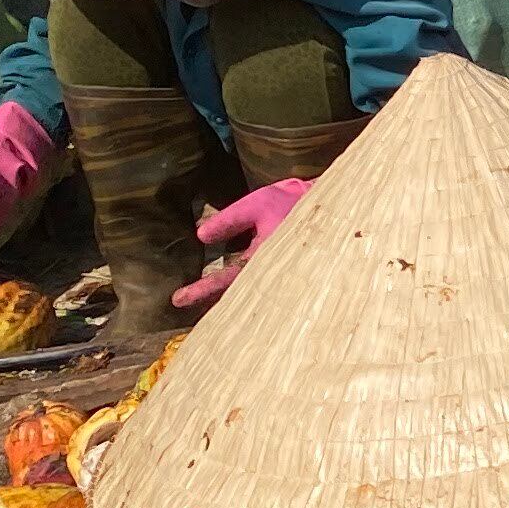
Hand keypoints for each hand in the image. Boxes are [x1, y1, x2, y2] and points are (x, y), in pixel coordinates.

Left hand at [172, 178, 311, 310]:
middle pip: (236, 298)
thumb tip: (201, 237)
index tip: (178, 299)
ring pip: (247, 298)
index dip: (202, 289)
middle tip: (183, 304)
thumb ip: (229, 221)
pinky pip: (258, 292)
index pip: (227, 279)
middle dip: (210, 302)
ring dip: (224, 301)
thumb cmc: (291, 204)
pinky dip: (240, 294)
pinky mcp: (287, 279)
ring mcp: (281, 281)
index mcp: (265, 258)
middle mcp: (274, 276)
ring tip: (200, 303)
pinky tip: (228, 295)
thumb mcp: (256, 205)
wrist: (330, 209)